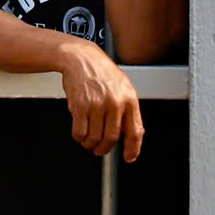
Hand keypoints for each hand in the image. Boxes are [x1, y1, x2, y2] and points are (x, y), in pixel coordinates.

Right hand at [56, 39, 143, 160]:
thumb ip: (126, 109)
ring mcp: (97, 104)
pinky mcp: (80, 105)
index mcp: (130, 99)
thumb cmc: (101, 72)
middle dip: (104, 148)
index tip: (129, 157)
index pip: (135, 131)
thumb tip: (126, 132)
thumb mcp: (123, 88)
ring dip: (90, 144)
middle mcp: (115, 103)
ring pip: (94, 136)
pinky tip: (79, 134)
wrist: (80, 58)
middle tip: (100, 150)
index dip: (133, 148)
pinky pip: (79, 130)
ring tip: (88, 142)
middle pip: (112, 137)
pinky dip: (79, 137)